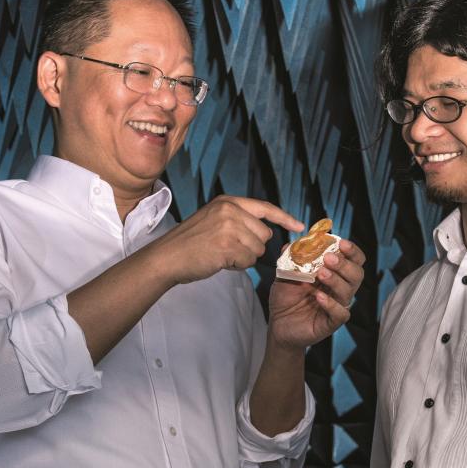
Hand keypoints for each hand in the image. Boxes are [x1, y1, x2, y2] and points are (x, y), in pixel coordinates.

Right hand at [150, 195, 303, 284]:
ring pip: (258, 250)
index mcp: (228, 201)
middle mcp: (231, 210)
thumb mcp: (214, 219)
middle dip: (252, 247)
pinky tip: (220, 261)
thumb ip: (237, 220)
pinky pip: (248, 261)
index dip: (285, 218)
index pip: (265, 208)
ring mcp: (230, 227)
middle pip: (264, 234)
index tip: (299, 226)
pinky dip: (237, 265)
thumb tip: (265, 233)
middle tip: (227, 249)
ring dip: (244, 258)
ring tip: (221, 254)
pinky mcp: (228, 245)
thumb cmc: (190, 243)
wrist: (167, 256)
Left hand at [267, 239, 365, 350]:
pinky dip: (332, 304)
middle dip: (345, 264)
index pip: (353, 260)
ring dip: (336, 280)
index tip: (342, 243)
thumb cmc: (286, 298)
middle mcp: (339, 289)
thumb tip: (291, 243)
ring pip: (349, 291)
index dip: (351, 251)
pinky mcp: (331, 323)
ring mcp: (337, 306)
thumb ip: (290, 258)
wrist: (277, 324)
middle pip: (357, 274)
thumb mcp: (285, 274)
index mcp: (334, 273)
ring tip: (321, 274)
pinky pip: (340, 314)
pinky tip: (319, 297)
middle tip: (329, 258)